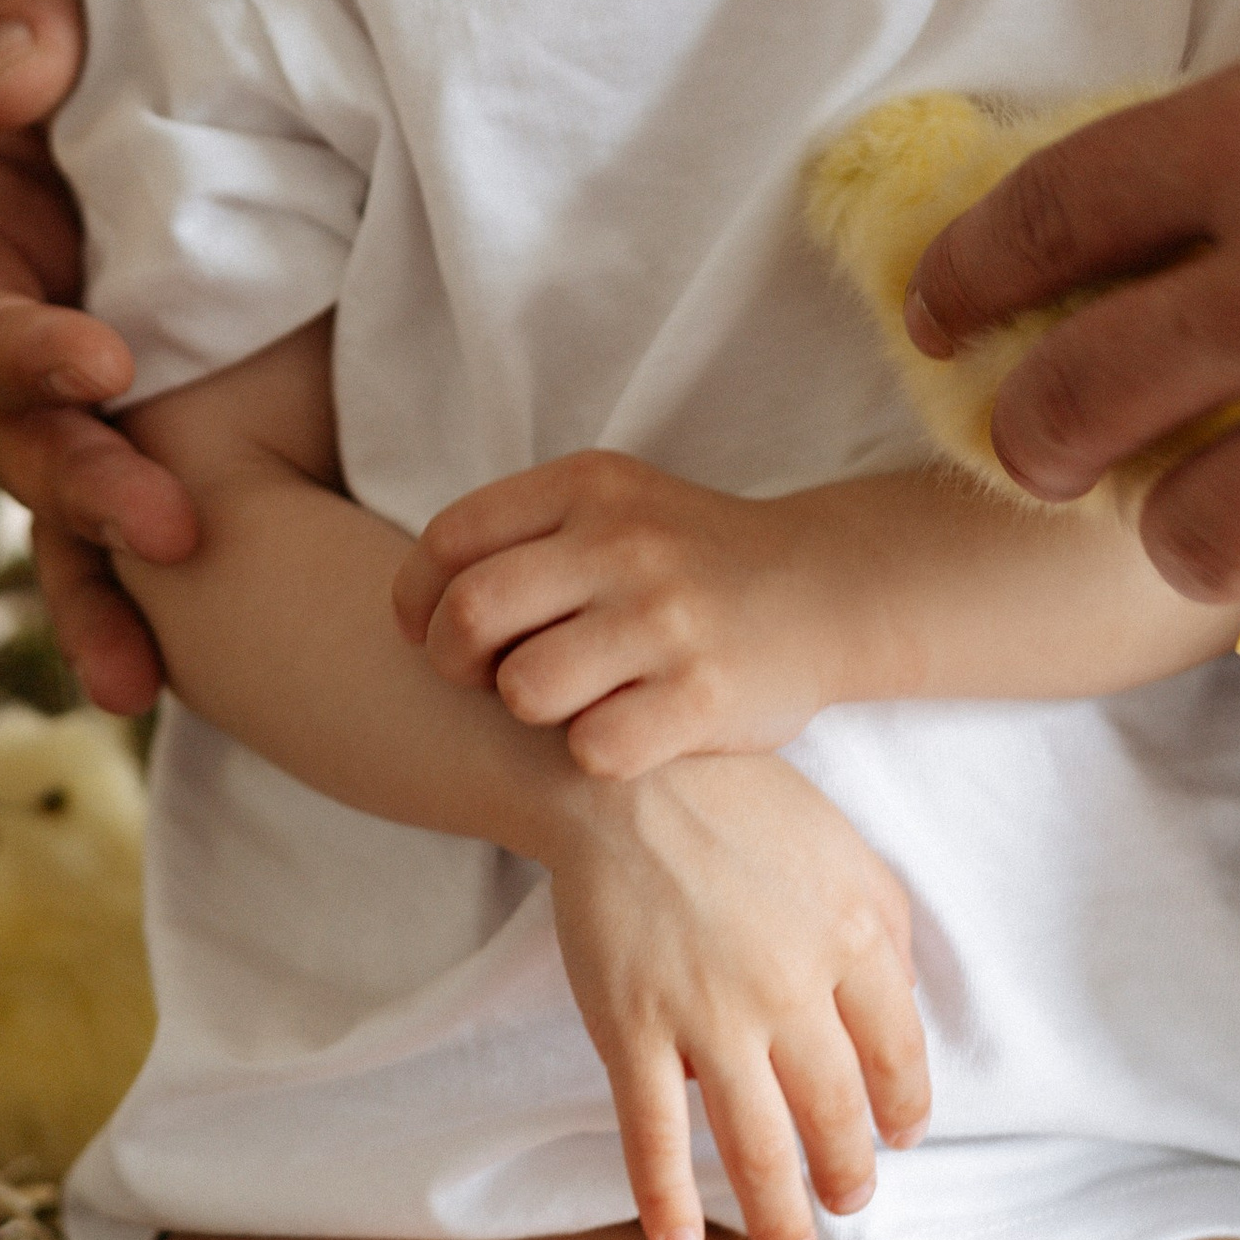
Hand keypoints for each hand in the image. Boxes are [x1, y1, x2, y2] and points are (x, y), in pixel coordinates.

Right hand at [0, 0, 194, 709]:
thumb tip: (18, 85)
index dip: (22, 352)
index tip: (107, 361)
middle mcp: (35, 327)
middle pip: (18, 443)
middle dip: (83, 490)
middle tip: (172, 524)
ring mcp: (115, 388)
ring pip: (74, 518)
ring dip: (106, 591)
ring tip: (153, 671)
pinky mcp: (206, 417)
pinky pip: (164, 531)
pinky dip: (169, 610)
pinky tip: (194, 681)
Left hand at [395, 453, 831, 775]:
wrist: (823, 589)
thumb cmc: (688, 559)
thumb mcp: (611, 507)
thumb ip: (521, 535)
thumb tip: (416, 604)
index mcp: (588, 487)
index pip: (449, 539)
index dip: (416, 597)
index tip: (427, 629)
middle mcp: (624, 544)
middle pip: (472, 613)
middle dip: (454, 660)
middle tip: (482, 677)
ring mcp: (665, 620)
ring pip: (525, 689)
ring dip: (528, 708)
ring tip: (562, 700)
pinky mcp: (702, 697)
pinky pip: (594, 748)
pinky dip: (593, 752)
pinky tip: (621, 732)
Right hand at [543, 752, 926, 1239]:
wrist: (618, 770)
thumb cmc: (737, 796)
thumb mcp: (839, 839)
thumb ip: (886, 917)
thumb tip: (906, 1000)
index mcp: (849, 934)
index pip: (896, 1053)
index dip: (903, 1108)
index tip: (898, 1138)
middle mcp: (788, 984)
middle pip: (834, 1113)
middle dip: (846, 1176)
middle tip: (847, 1203)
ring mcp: (706, 1011)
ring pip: (754, 1143)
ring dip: (778, 1213)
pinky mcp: (631, 1024)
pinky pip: (652, 1130)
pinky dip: (665, 1197)